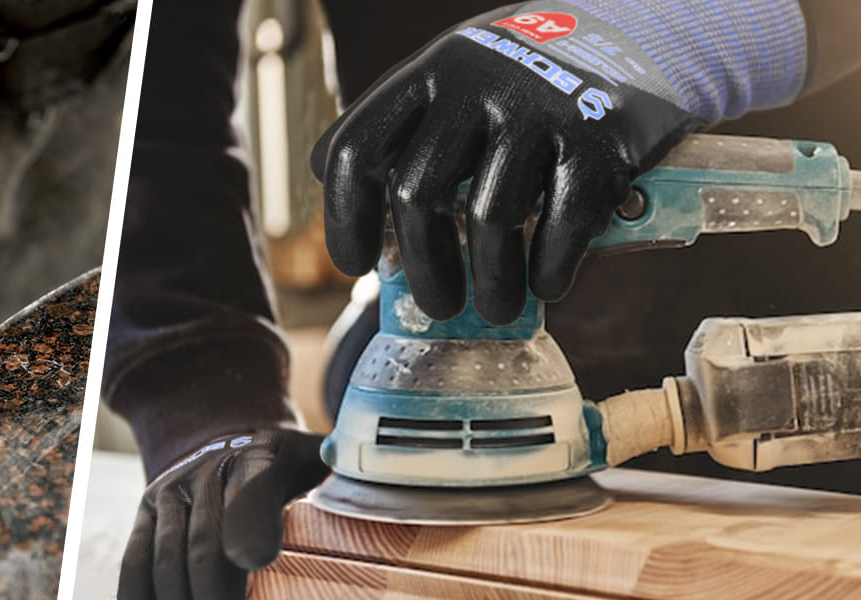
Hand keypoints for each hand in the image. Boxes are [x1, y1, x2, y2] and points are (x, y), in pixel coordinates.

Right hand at [118, 430, 328, 599]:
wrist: (230, 441)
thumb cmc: (287, 468)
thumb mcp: (315, 461)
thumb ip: (336, 467)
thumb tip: (342, 458)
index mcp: (263, 457)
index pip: (254, 489)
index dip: (250, 525)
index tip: (254, 558)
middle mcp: (210, 470)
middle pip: (206, 543)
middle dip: (215, 594)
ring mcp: (172, 491)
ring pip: (168, 559)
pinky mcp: (146, 512)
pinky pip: (136, 561)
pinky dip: (140, 595)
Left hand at [312, 2, 803, 323]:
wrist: (631, 33)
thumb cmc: (521, 84)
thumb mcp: (452, 85)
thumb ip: (405, 140)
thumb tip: (361, 224)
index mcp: (428, 75)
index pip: (357, 150)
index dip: (346, 218)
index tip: (356, 264)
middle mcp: (477, 84)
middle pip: (418, 194)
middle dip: (424, 267)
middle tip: (438, 305)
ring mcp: (540, 108)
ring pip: (490, 216)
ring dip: (491, 282)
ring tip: (496, 309)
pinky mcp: (599, 137)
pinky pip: (564, 221)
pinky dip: (552, 266)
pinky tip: (547, 284)